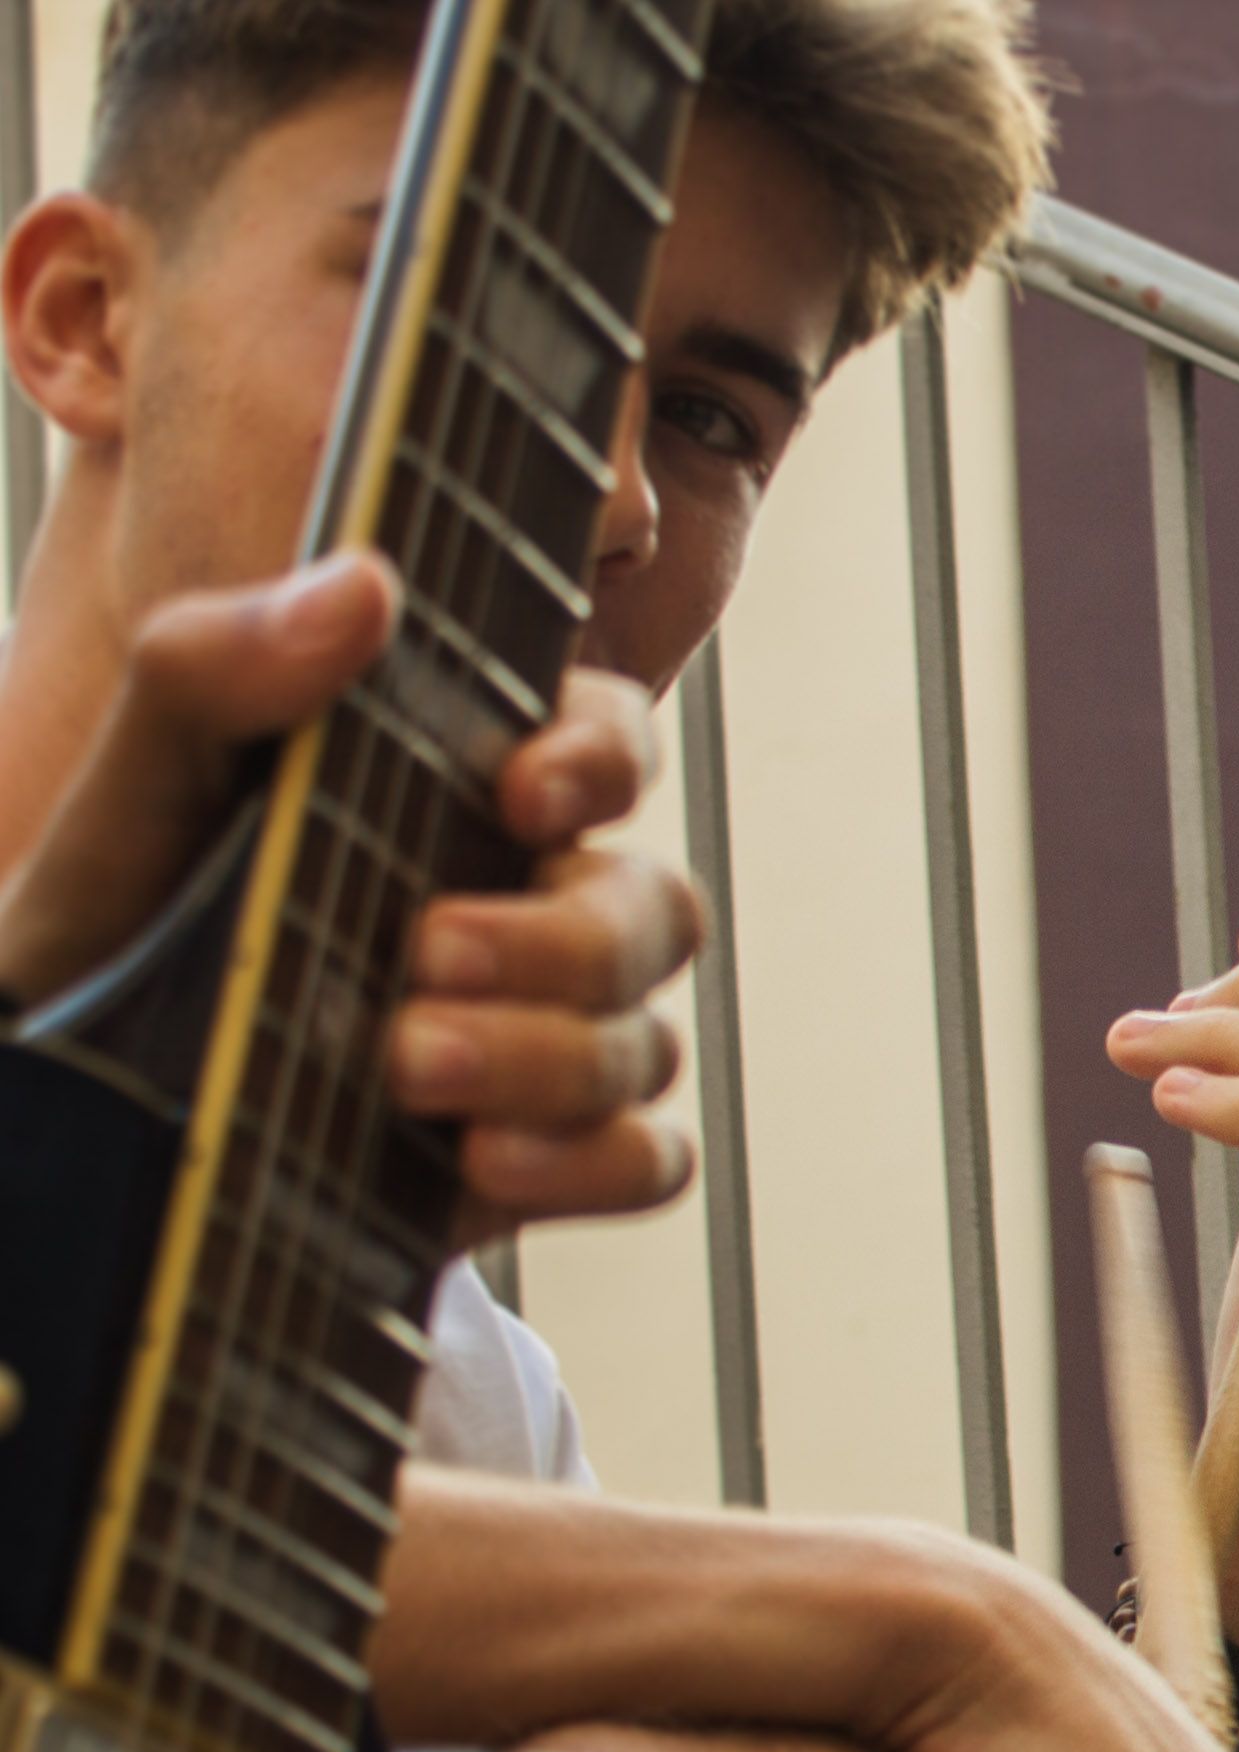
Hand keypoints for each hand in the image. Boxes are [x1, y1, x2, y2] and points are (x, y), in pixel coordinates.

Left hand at [0, 551, 698, 1241]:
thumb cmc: (108, 932)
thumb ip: (217, 673)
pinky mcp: (544, 1159)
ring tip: (406, 1067)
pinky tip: (475, 1158)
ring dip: (543, 1055)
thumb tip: (360, 588)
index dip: (604, 759)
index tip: (522, 790)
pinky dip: (587, 1162)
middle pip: (655, 907)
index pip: (608, 741)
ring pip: (647, 1040)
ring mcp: (546, 1041)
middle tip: (425, 953)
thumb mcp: (136, 795)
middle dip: (558, 939)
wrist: (68, 1109)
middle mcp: (529, 910)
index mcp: (463, 798)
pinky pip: (649, 1162)